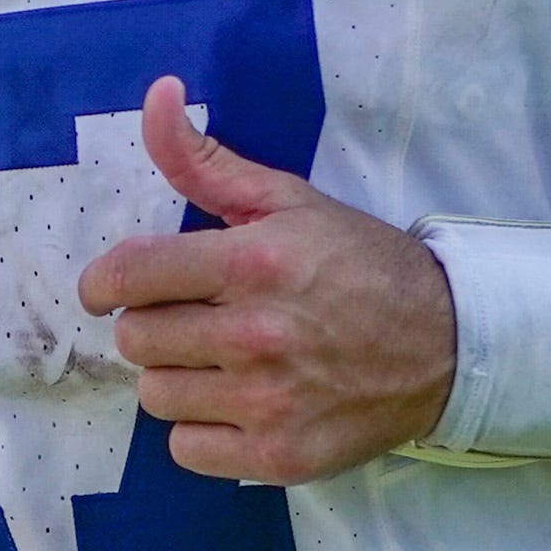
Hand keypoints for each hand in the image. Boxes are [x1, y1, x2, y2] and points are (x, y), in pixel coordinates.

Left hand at [75, 77, 456, 484]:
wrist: (448, 345)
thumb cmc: (359, 264)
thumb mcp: (287, 200)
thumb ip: (205, 160)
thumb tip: (156, 94)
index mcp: (254, 262)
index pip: (128, 277)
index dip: (103, 284)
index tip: (108, 290)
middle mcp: (256, 334)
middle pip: (136, 339)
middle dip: (157, 323)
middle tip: (199, 318)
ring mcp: (268, 402)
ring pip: (155, 395)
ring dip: (177, 377)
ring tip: (222, 361)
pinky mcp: (279, 456)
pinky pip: (185, 448)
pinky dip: (202, 429)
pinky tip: (239, 404)